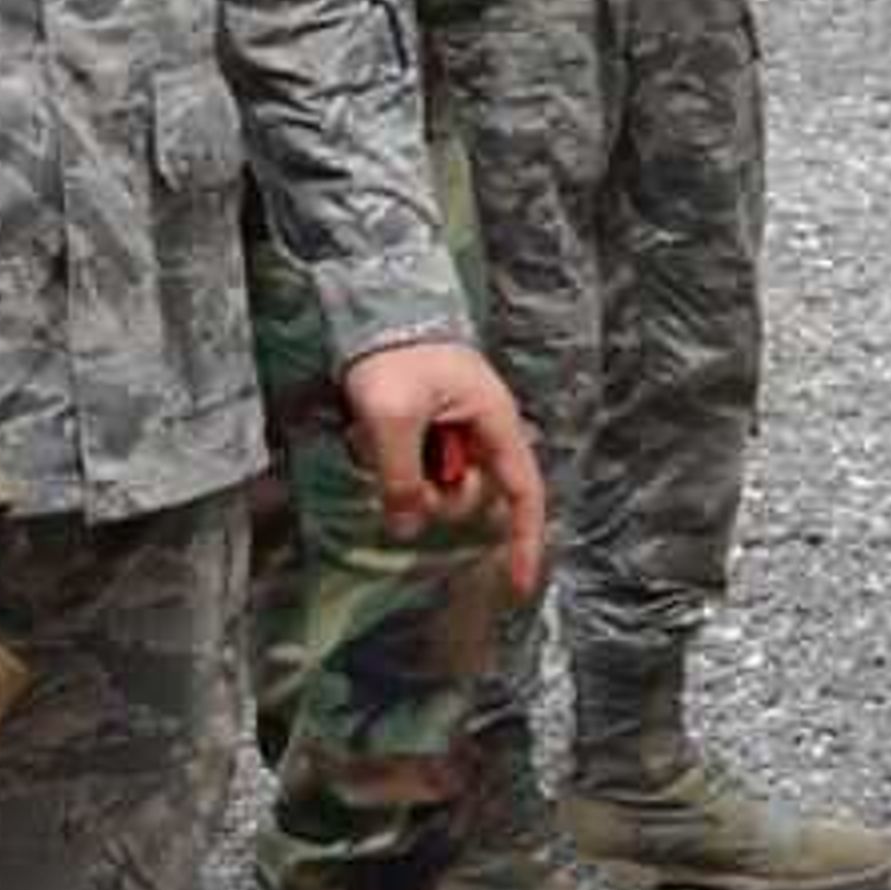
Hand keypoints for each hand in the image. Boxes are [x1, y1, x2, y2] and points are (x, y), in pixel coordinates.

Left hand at [339, 338, 548, 597]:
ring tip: (370, 439)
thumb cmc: (392, 353)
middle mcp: (482, 428)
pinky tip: (366, 434)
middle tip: (391, 474)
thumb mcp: (392, 418)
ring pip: (437, 483)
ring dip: (404, 477)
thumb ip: (402, 477)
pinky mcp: (425, 425)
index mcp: (495, 421)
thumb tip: (406, 528)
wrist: (369, 304)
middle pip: (470, 495)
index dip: (524, 541)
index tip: (516, 585)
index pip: (524, 493)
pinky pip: (414, 464)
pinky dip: (391, 462)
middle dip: (433, 498)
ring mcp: (453, 427)